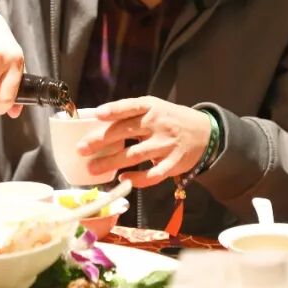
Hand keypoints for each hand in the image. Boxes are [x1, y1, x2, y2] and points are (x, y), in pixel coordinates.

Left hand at [77, 97, 212, 188]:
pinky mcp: (174, 162)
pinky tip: (123, 180)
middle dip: (101, 141)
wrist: (206, 133)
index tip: (98, 114)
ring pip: (135, 155)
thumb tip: (96, 124)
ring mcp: (167, 144)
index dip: (114, 110)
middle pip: (126, 132)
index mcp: (152, 107)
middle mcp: (158, 124)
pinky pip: (153, 173)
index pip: (131, 106)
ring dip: (112, 163)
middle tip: (81, 150)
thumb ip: (131, 115)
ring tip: (93, 168)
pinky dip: (137, 179)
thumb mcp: (155, 108)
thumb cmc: (170, 119)